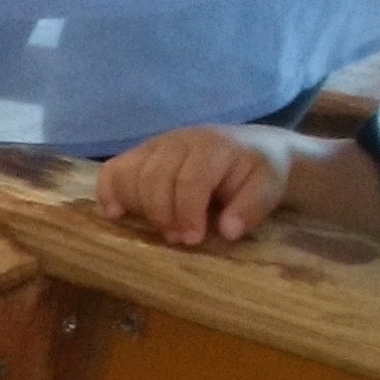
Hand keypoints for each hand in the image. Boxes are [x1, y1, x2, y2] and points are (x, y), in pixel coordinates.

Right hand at [97, 127, 288, 246]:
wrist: (255, 149)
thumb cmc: (260, 172)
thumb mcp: (270, 188)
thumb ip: (251, 208)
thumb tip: (226, 231)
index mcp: (213, 146)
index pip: (188, 179)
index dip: (186, 213)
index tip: (193, 239)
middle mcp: (180, 140)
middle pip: (154, 178)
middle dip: (162, 215)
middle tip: (178, 239)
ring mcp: (156, 145)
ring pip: (130, 174)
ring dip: (139, 208)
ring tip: (158, 229)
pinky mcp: (142, 154)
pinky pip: (113, 169)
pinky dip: (108, 192)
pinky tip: (116, 214)